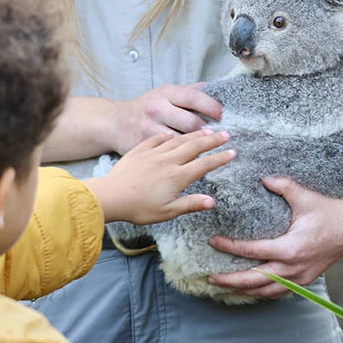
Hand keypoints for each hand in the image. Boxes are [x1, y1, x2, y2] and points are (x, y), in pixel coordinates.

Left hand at [83, 129, 235, 224]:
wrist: (109, 196)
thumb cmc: (138, 209)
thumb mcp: (167, 212)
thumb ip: (190, 204)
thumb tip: (212, 201)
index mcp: (177, 177)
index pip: (204, 165)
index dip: (220, 158)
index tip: (232, 152)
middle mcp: (168, 161)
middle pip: (194, 147)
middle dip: (212, 140)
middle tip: (225, 134)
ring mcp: (153, 154)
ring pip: (178, 140)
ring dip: (194, 134)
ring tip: (206, 129)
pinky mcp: (139, 151)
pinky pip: (156, 139)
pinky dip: (167, 135)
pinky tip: (172, 132)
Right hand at [111, 83, 222, 154]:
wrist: (115, 122)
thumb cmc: (147, 107)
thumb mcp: (165, 93)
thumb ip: (189, 92)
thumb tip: (215, 89)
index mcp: (165, 93)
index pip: (193, 97)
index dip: (211, 107)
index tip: (221, 115)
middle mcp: (157, 109)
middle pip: (191, 123)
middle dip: (208, 131)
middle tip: (220, 136)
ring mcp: (150, 128)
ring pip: (183, 141)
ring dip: (198, 146)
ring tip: (209, 148)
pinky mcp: (145, 146)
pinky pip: (170, 153)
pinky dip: (183, 157)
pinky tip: (191, 158)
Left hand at [207, 176, 342, 298]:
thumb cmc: (330, 210)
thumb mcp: (305, 196)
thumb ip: (282, 185)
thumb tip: (262, 178)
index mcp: (290, 248)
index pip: (252, 251)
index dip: (230, 247)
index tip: (213, 241)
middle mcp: (293, 268)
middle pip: (254, 280)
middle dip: (230, 281)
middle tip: (210, 278)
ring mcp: (300, 277)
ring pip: (266, 291)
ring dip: (244, 290)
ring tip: (225, 287)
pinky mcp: (305, 279)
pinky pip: (279, 291)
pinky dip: (262, 292)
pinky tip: (250, 289)